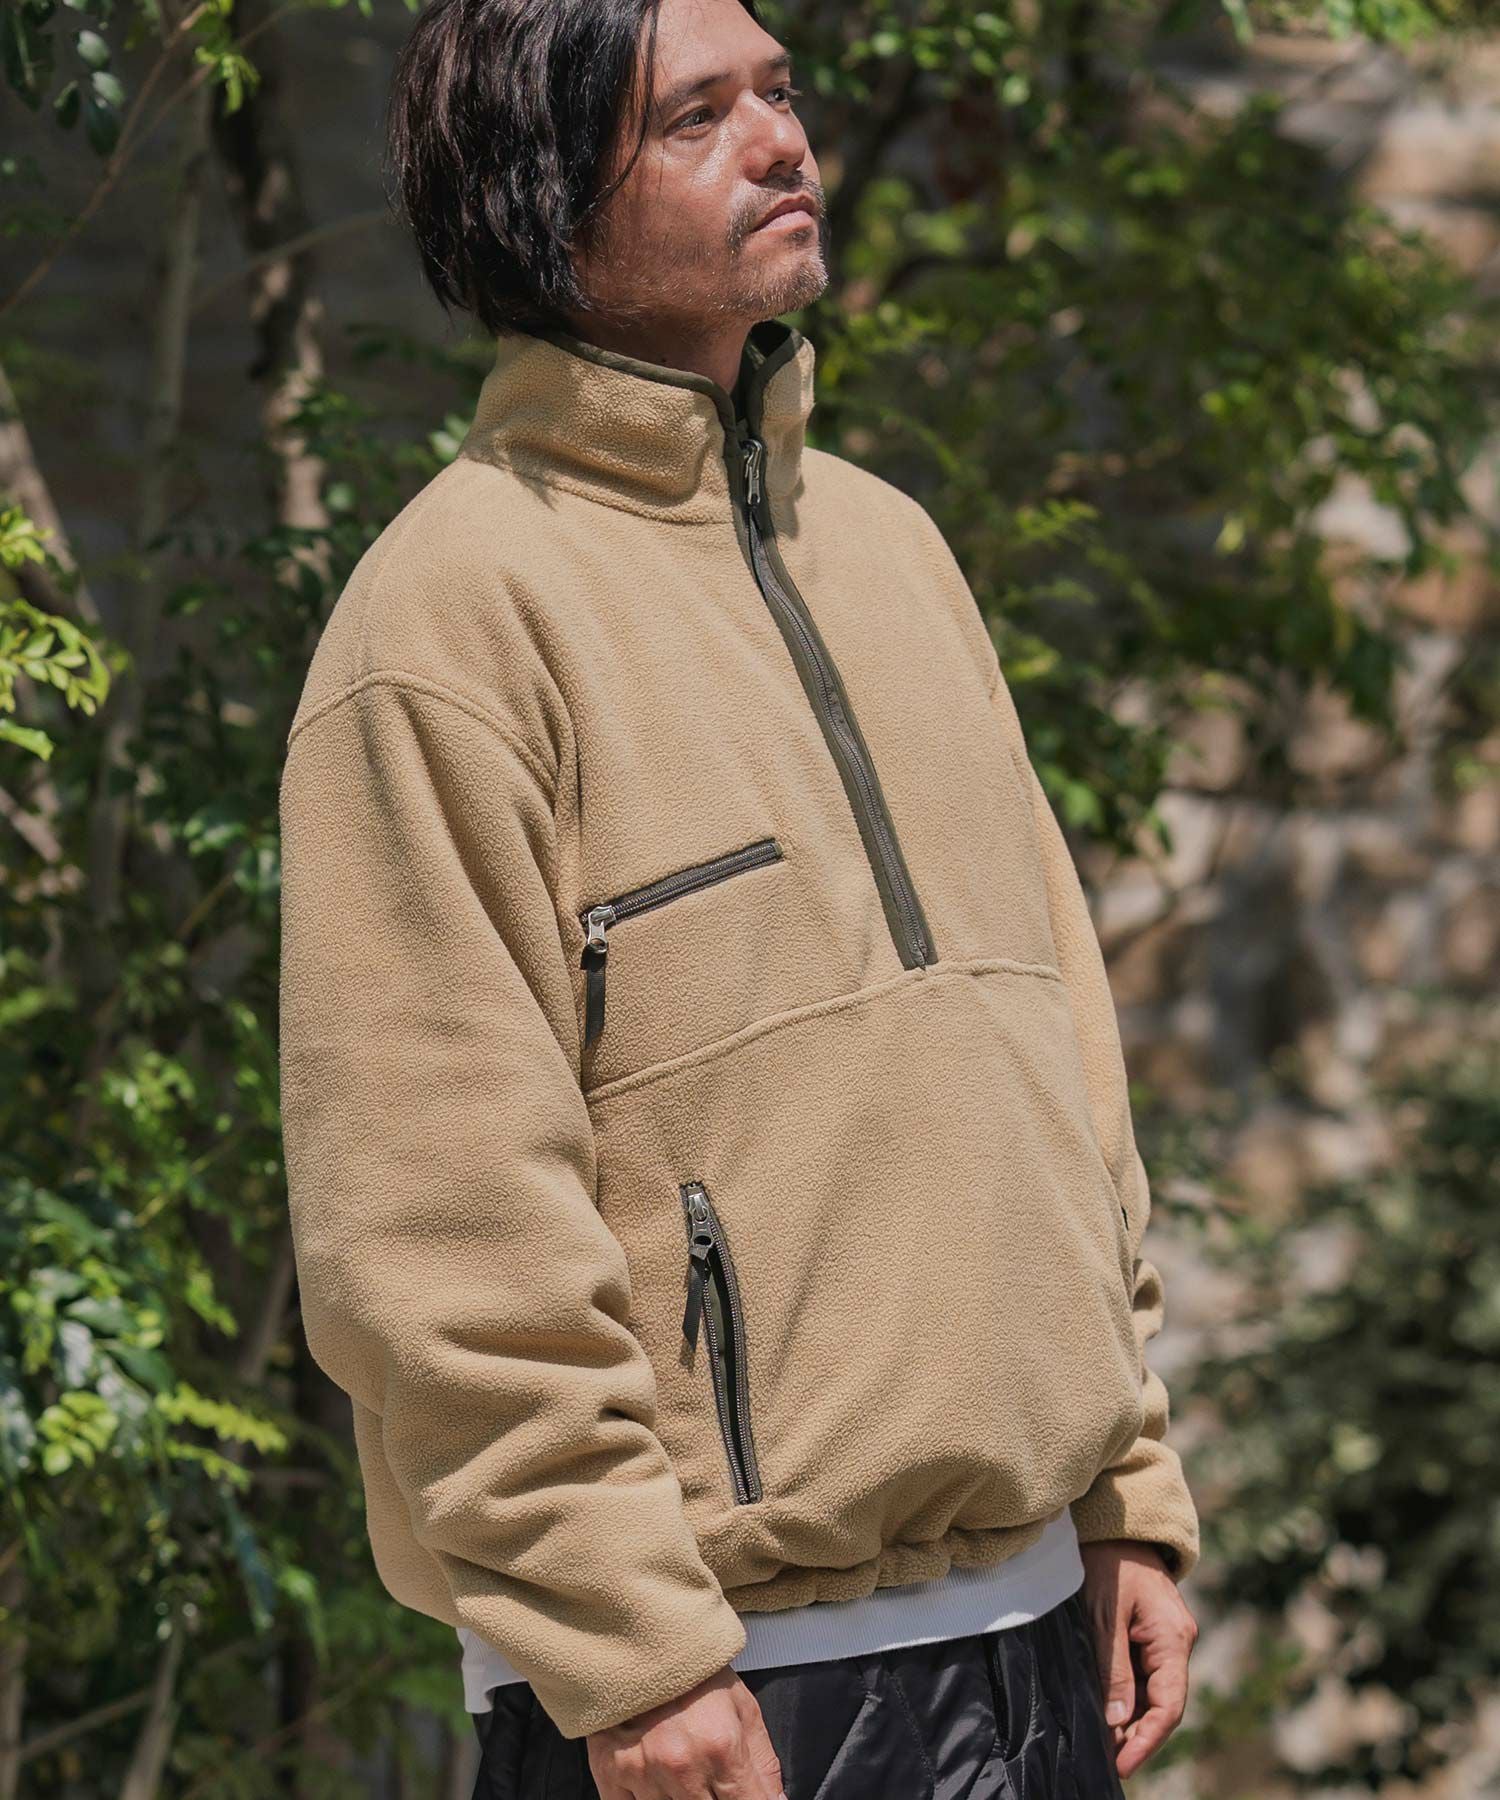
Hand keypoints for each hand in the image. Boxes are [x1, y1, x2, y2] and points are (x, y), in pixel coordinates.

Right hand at [585, 1662, 786, 1798]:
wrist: (640, 1633)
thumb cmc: (693, 1669)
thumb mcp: (742, 1705)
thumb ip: (763, 1764)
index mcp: (721, 1746)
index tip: (744, 1795)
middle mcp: (680, 1765)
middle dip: (713, 1798)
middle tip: (708, 1774)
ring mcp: (641, 1772)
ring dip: (678, 1796)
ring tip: (680, 1765)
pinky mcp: (609, 1772)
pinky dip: (644, 1798)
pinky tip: (651, 1775)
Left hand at [1078, 1539, 1197, 1780]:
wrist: (1115, 1522)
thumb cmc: (1108, 1560)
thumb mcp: (1104, 1613)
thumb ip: (1113, 1668)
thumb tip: (1116, 1721)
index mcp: (1174, 1638)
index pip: (1169, 1706)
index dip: (1146, 1740)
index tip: (1122, 1764)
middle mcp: (1178, 1642)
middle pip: (1163, 1704)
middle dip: (1137, 1735)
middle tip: (1106, 1759)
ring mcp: (1167, 1638)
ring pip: (1154, 1692)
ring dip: (1131, 1718)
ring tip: (1103, 1743)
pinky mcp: (1153, 1633)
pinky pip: (1145, 1674)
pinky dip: (1128, 1696)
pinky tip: (1107, 1711)